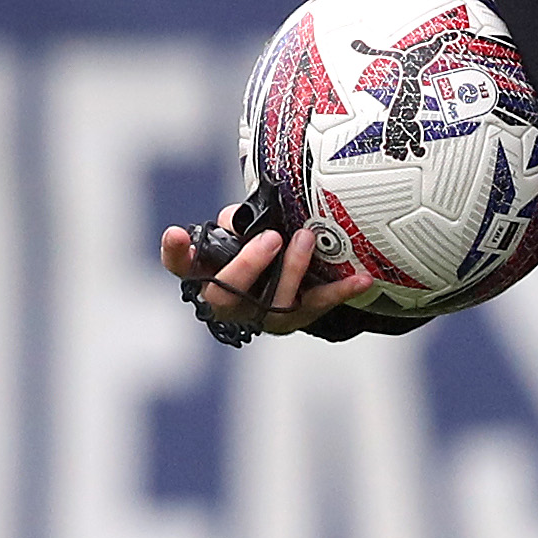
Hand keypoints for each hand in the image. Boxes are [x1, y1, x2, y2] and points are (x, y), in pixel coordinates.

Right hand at [160, 221, 376, 336]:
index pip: (182, 267)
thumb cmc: (256, 250)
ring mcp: (262, 314)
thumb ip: (238, 223)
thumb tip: (243, 220)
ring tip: (306, 239)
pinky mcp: (295, 317)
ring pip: (274, 303)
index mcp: (208, 275)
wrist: (283, 285)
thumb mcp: (241, 232)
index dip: (176, 254)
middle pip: (227, 295)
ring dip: (292, 270)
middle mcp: (230, 301)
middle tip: (270, 238)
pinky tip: (362, 279)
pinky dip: (341, 291)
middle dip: (248, 266)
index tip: (176, 233)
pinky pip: (319, 304)